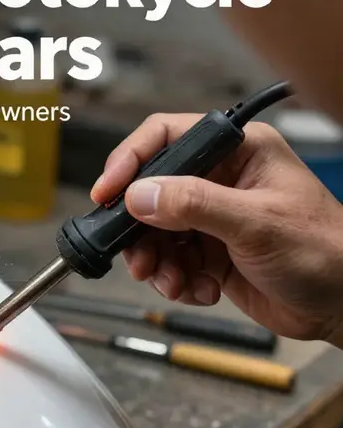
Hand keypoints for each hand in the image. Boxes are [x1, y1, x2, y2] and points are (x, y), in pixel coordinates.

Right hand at [91, 115, 342, 346]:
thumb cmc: (326, 252)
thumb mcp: (257, 223)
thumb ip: (194, 205)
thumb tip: (140, 195)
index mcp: (238, 152)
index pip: (167, 138)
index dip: (130, 161)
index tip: (107, 192)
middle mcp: (220, 180)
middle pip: (150, 192)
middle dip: (140, 231)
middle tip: (139, 258)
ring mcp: (211, 218)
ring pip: (154, 233)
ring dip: (157, 263)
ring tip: (175, 282)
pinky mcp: (208, 251)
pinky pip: (169, 262)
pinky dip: (176, 281)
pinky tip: (202, 290)